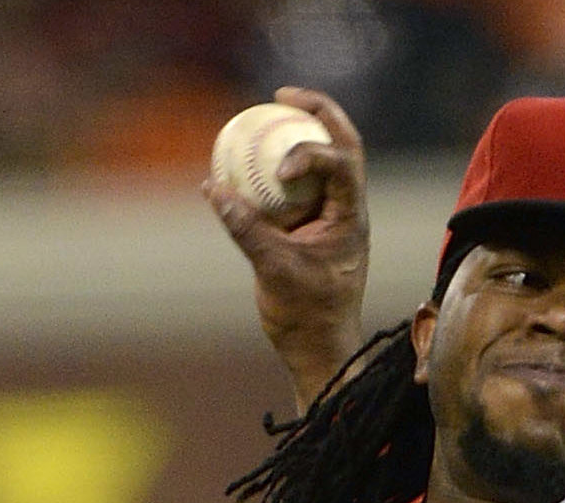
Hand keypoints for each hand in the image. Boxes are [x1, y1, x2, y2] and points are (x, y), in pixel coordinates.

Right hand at [204, 87, 370, 410]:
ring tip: (263, 112)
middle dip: (316, 112)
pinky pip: (291, 188)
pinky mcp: (307, 227)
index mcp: (351, 218)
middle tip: (281, 94)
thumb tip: (213, 187)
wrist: (318, 347)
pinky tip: (238, 160)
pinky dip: (269, 170)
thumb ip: (245, 229)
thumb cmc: (307, 316)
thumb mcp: (273, 271)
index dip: (313, 150)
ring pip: (319, 161)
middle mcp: (345, 209)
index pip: (343, 163)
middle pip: (341, 145)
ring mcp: (328, 216)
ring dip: (294, 134)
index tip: (281, 165)